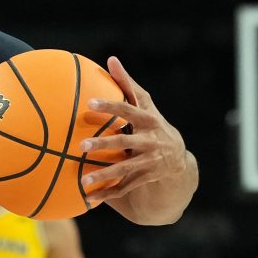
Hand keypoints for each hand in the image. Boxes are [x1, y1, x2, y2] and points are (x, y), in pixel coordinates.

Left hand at [78, 58, 189, 204]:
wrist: (177, 158)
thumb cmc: (153, 124)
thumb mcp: (145, 104)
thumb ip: (127, 84)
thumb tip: (111, 59)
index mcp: (148, 120)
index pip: (127, 110)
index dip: (110, 106)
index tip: (90, 103)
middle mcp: (150, 141)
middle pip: (123, 142)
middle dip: (103, 144)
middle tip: (80, 146)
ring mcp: (148, 161)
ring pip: (123, 168)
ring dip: (103, 175)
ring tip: (83, 179)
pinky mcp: (145, 178)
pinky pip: (125, 187)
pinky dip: (108, 194)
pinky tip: (89, 199)